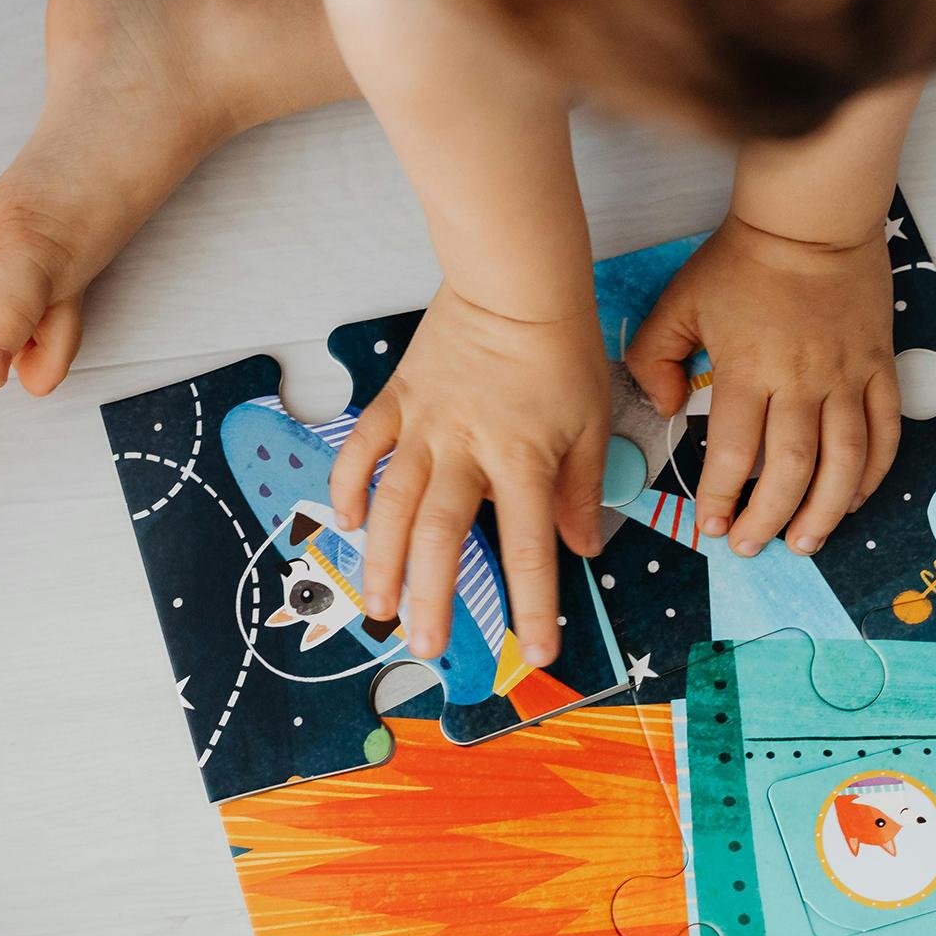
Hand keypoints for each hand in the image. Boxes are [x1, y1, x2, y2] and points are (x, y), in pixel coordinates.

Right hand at [327, 285, 609, 668]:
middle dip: (433, 596)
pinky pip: (363, 449)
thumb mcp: (590, 422)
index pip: (529, 546)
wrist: (514, 283)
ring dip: (380, 558)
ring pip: (393, 502)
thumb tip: (582, 549)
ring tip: (377, 605)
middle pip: (443, 535)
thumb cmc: (559, 349)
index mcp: (523, 459)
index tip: (538, 652)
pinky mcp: (397, 400)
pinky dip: (349, 485)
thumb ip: (582, 491)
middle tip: (426, 646)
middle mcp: (468, 449)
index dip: (533, 605)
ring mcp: (425, 425)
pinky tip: (345, 522)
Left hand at [624, 215, 900, 556]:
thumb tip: (664, 409)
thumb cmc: (740, 260)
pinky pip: (885, 432)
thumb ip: (656, 359)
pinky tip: (853, 500)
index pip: (732, 453)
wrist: (811, 219)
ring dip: (824, 512)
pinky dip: (871, 473)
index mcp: (747, 369)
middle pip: (789, 472)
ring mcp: (847, 376)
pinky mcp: (880, 366)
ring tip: (805, 543)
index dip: (720, 497)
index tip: (709, 526)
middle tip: (751, 546)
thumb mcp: (678, 302)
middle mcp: (801, 381)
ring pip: (843, 463)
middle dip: (768, 519)